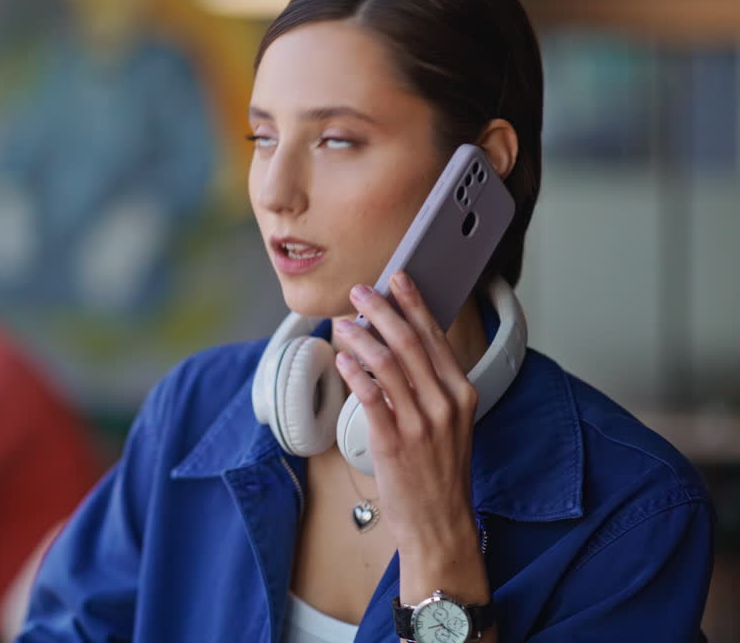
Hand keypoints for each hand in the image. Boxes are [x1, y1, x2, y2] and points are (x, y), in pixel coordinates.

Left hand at [332, 272, 489, 605]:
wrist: (440, 523)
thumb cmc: (440, 472)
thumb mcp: (449, 423)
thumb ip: (429, 386)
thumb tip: (395, 347)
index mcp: (461, 393)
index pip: (435, 337)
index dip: (414, 304)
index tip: (398, 280)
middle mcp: (445, 404)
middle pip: (411, 342)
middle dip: (383, 310)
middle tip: (361, 291)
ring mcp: (421, 423)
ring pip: (389, 364)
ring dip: (362, 336)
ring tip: (343, 322)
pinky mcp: (394, 442)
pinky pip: (372, 397)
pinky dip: (356, 372)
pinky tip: (342, 359)